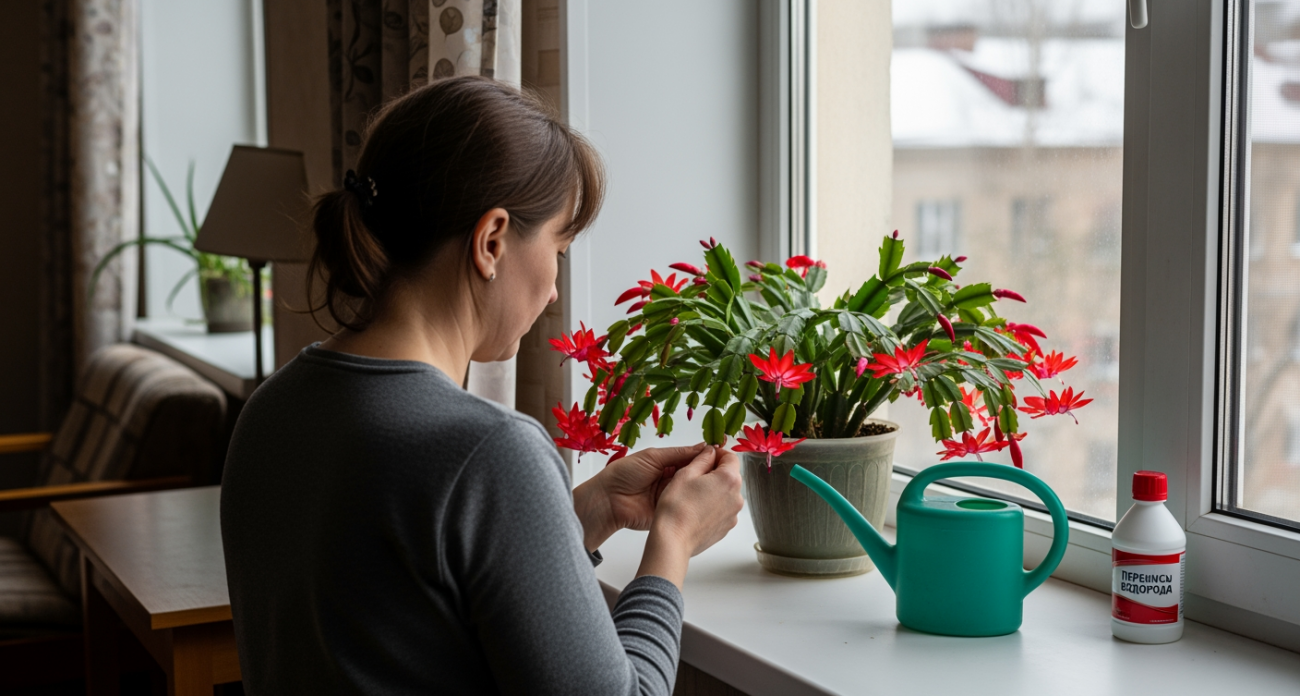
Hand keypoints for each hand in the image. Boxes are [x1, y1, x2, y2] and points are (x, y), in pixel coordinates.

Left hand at [572, 444, 710, 551]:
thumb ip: (679, 453)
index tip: (722, 455)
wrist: (608, 501)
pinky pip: (685, 507)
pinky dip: (695, 505)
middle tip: (724, 471)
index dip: (706, 458)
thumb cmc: (624, 474)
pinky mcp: (670, 512)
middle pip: (696, 476)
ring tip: (719, 485)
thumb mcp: (653, 457)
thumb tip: (703, 447)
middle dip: (707, 474)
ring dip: (703, 490)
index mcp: (667, 464)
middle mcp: (672, 480)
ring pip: (693, 492)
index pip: (692, 460)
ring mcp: (672, 497)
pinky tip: (708, 502)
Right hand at [636, 446, 743, 587]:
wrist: (673, 540)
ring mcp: (733, 514)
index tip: (705, 456)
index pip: (730, 457)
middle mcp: (737, 497)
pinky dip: (713, 506)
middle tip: (694, 476)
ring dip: (714, 490)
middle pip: (730, 476)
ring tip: (693, 495)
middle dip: (715, 472)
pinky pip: (723, 509)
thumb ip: (702, 458)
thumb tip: (710, 452)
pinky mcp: (726, 527)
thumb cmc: (676, 507)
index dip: (717, 454)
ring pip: (727, 493)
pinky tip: (696, 509)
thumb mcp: (686, 473)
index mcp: (729, 479)